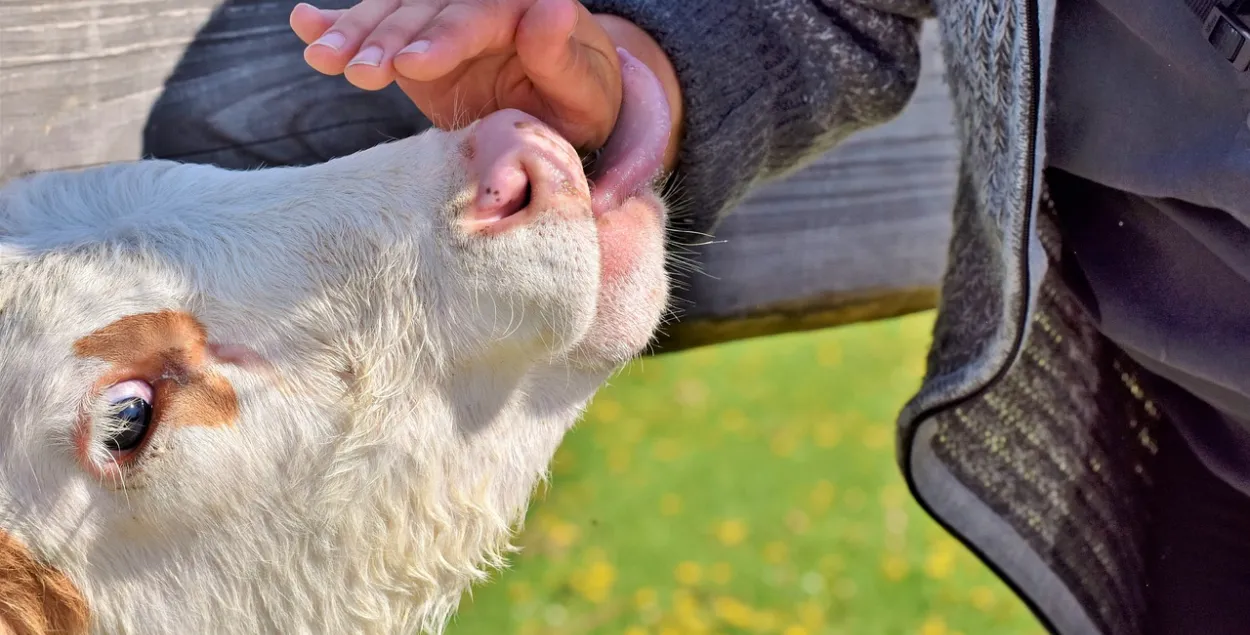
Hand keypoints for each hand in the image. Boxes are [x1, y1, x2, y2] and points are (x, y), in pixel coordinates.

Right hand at [289, 0, 622, 152]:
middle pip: (423, 11)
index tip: (411, 65)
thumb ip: (562, 56)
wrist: (559, 108)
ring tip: (323, 59)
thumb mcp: (585, 90)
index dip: (442, 38)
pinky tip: (304, 23)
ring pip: (392, 15)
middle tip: (356, 71)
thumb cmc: (578, 102)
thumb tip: (550, 8)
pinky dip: (337, 23)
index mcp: (521, 5)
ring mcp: (440, 18)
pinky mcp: (413, 41)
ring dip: (354, 35)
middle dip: (385, 38)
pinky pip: (376, 25)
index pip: (476, 15)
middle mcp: (476, 3)